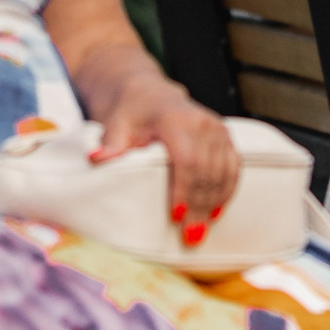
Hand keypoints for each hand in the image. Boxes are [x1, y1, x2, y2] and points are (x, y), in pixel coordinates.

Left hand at [93, 77, 240, 242]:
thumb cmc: (131, 111)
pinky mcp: (225, 136)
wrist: (150, 94)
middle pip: (207, 171)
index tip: (175, 216)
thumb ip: (111, 143)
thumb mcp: (116, 124)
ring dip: (214, 202)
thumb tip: (97, 158)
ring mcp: (218, 129)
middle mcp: (203, 122)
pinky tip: (217, 210)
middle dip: (199, 205)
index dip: (184, 190)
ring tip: (202, 229)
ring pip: (223, 171)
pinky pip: (233, 166)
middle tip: (190, 235)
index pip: (187, 160)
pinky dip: (227, 190)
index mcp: (177, 120)